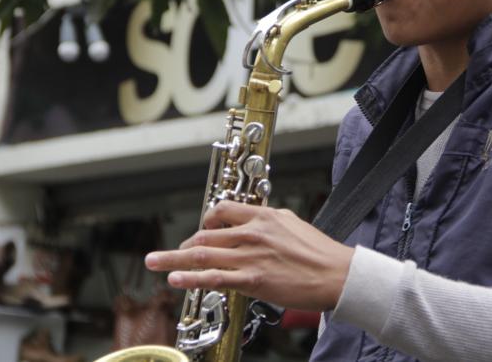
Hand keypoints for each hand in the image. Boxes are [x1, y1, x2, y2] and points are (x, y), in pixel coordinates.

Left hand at [144, 201, 353, 311]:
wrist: (337, 274)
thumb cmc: (320, 253)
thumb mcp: (294, 224)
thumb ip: (270, 222)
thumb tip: (256, 223)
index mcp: (264, 216)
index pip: (223, 210)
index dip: (205, 220)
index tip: (199, 230)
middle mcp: (253, 233)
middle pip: (206, 234)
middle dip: (183, 245)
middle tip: (167, 254)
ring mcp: (251, 256)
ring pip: (204, 254)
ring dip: (173, 258)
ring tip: (154, 262)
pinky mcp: (254, 279)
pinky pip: (215, 278)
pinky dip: (191, 278)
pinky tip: (175, 279)